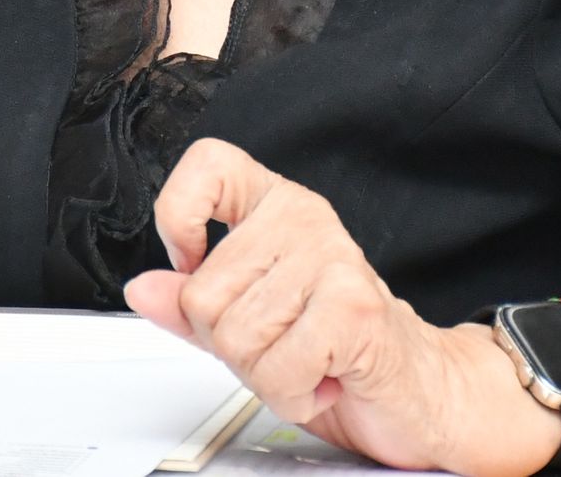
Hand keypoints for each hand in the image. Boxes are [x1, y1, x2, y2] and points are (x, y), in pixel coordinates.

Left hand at [123, 139, 560, 476]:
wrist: (416, 388)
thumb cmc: (338, 349)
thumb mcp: (250, 325)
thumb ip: (192, 307)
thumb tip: (144, 287)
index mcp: (277, 207)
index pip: (209, 165)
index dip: (179, 214)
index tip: (190, 257)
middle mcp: (305, 219)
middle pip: (203, 293)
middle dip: (231, 345)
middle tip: (282, 342)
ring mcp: (332, 258)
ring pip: (235, 338)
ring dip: (267, 375)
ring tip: (308, 359)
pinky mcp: (352, 307)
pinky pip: (277, 369)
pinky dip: (294, 395)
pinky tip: (325, 376)